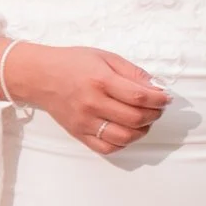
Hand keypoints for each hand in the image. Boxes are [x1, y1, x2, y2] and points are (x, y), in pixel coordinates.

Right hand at [0, 37, 168, 153]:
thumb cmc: (73, 63)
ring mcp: (85, 122)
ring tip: (144, 121)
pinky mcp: (78, 134)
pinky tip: (126, 131)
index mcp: (101, 81)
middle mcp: (92, 103)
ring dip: (142, 131)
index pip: (139, 97)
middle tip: (157, 108)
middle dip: (154, 115)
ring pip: (124, 137)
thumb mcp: (105, 57)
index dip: (159, 100)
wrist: (39, 76)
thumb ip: (132, 72)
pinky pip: (107, 148)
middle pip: (135, 118)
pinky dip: (123, 143)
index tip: (165, 98)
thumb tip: (156, 87)